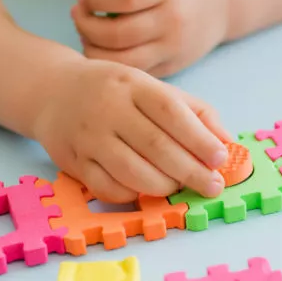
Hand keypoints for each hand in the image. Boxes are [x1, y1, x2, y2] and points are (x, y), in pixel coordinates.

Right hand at [33, 57, 230, 202]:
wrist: (54, 91)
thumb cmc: (117, 92)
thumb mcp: (154, 88)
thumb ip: (194, 113)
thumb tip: (227, 143)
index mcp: (134, 85)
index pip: (171, 112)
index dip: (199, 139)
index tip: (220, 159)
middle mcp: (108, 108)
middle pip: (155, 146)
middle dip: (190, 171)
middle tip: (212, 186)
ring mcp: (88, 137)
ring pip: (131, 171)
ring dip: (163, 186)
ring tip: (180, 186)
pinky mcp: (72, 161)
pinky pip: (107, 188)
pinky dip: (132, 195)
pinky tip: (147, 190)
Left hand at [70, 0, 229, 77]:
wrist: (223, 3)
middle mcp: (175, 20)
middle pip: (119, 33)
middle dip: (87, 25)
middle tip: (77, 14)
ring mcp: (174, 47)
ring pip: (123, 60)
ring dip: (93, 49)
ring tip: (86, 33)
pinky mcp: (171, 67)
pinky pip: (133, 73)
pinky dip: (110, 65)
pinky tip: (103, 47)